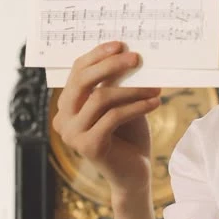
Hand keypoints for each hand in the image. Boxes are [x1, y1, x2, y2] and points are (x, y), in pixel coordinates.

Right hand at [52, 42, 162, 202]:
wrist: (134, 174)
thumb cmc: (129, 135)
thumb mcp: (121, 103)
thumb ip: (115, 82)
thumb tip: (126, 52)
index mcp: (67, 104)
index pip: (77, 71)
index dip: (97, 55)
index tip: (121, 45)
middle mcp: (63, 118)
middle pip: (83, 81)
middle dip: (111, 65)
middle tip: (136, 58)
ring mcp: (72, 134)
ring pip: (100, 98)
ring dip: (132, 89)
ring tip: (156, 88)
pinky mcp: (88, 146)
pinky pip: (113, 117)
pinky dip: (136, 107)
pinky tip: (155, 103)